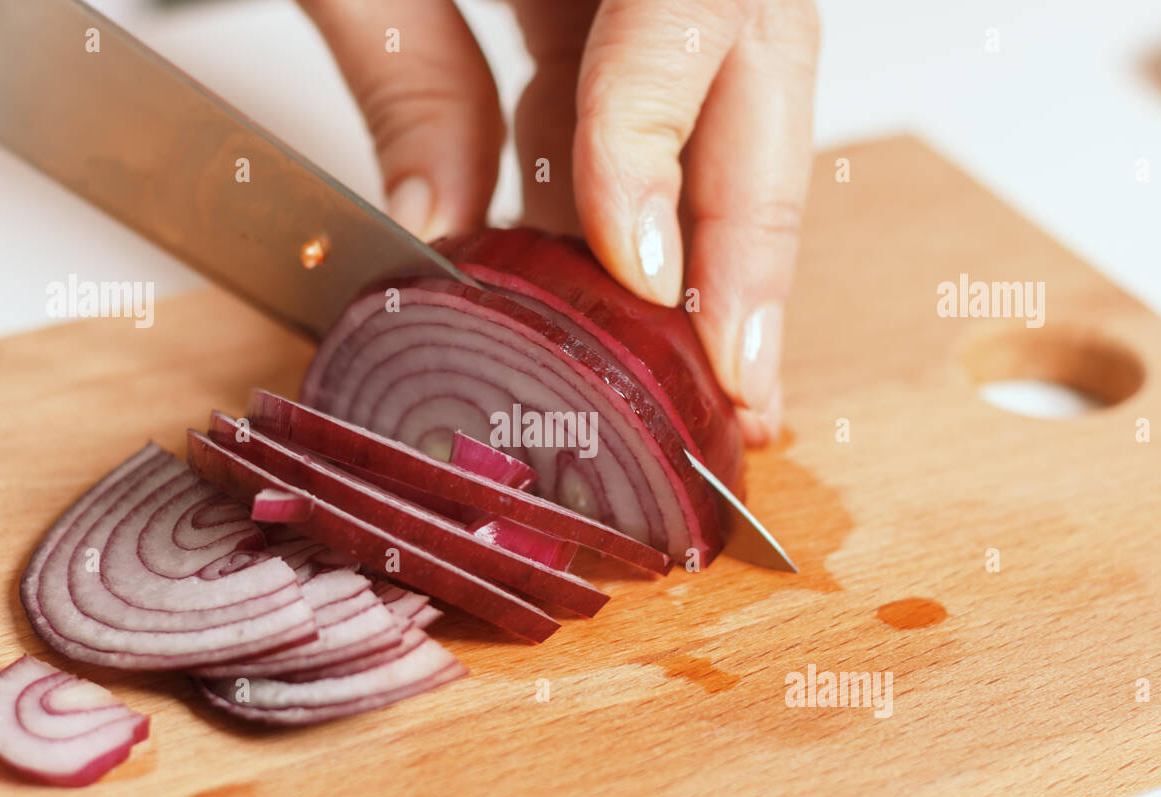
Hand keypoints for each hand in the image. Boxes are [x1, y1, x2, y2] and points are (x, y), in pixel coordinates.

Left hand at [298, 0, 817, 445]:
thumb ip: (402, 62)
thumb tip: (441, 224)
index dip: (668, 134)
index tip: (638, 269)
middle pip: (759, 57)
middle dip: (751, 232)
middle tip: (746, 376)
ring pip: (721, 86)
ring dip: (711, 233)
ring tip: (709, 362)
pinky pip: (642, 81)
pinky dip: (629, 186)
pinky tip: (617, 276)